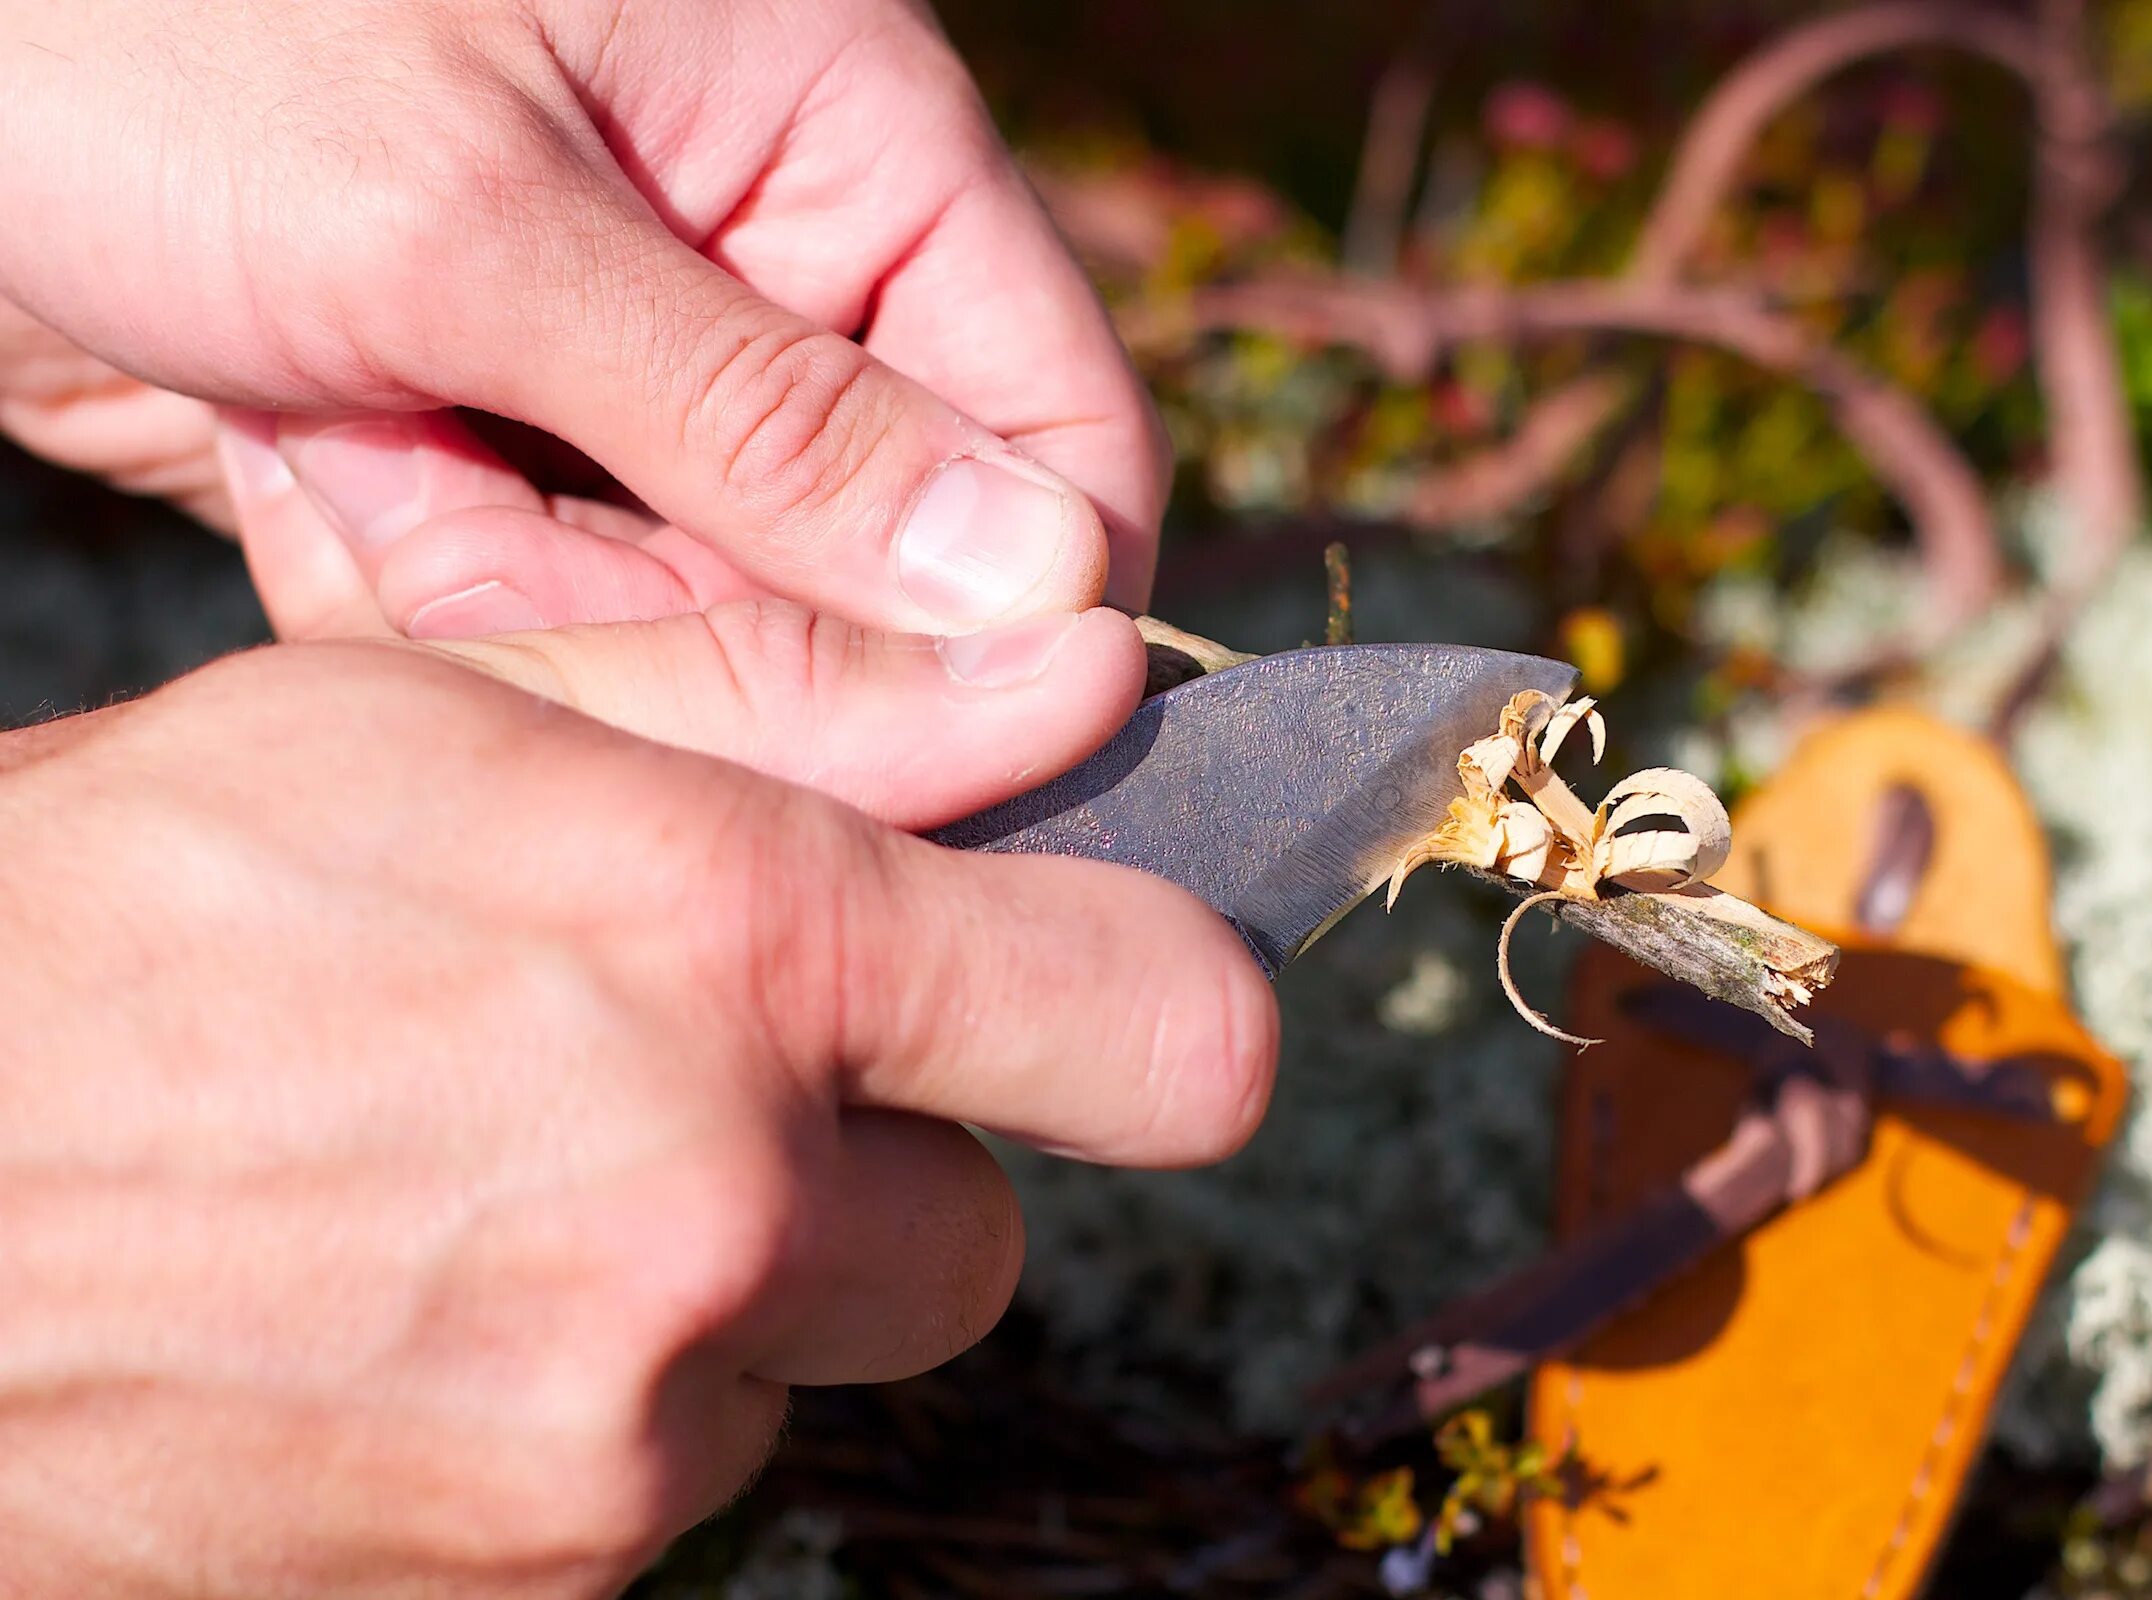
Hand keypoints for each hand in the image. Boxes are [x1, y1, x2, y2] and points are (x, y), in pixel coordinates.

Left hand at [0, 0, 1166, 641]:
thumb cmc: (149, 18)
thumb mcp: (466, 214)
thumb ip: (768, 422)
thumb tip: (1044, 590)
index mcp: (843, 140)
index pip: (1059, 431)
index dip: (1006, 610)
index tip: (893, 727)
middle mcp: (770, 277)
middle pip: (868, 581)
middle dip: (667, 603)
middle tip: (461, 510)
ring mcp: (633, 384)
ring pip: (690, 626)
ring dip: (501, 589)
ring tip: (341, 430)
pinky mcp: (505, 460)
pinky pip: (541, 627)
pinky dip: (407, 582)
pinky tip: (294, 442)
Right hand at [0, 614, 1274, 1597]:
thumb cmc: (111, 916)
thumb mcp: (422, 721)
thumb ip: (782, 714)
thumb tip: (1076, 687)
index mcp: (722, 942)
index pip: (1160, 1023)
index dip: (1168, 1007)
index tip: (1121, 994)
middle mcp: (711, 1208)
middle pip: (981, 1231)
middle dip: (873, 1167)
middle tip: (688, 1092)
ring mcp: (621, 1435)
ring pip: (814, 1361)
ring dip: (721, 1294)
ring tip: (489, 1196)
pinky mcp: (535, 1586)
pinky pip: (674, 1485)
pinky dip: (595, 1411)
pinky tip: (420, 1313)